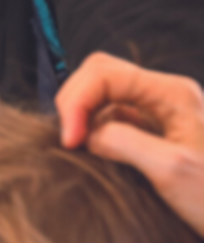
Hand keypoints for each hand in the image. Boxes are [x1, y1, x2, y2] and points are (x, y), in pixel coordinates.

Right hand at [57, 52, 203, 235]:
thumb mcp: (172, 170)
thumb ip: (122, 142)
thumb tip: (87, 136)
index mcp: (173, 93)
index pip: (103, 72)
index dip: (77, 100)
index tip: (70, 139)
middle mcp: (165, 96)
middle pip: (99, 77)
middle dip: (75, 104)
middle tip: (69, 141)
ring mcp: (159, 116)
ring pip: (102, 100)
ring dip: (84, 120)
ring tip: (83, 153)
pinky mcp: (154, 136)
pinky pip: (112, 123)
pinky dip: (95, 136)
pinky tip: (99, 160)